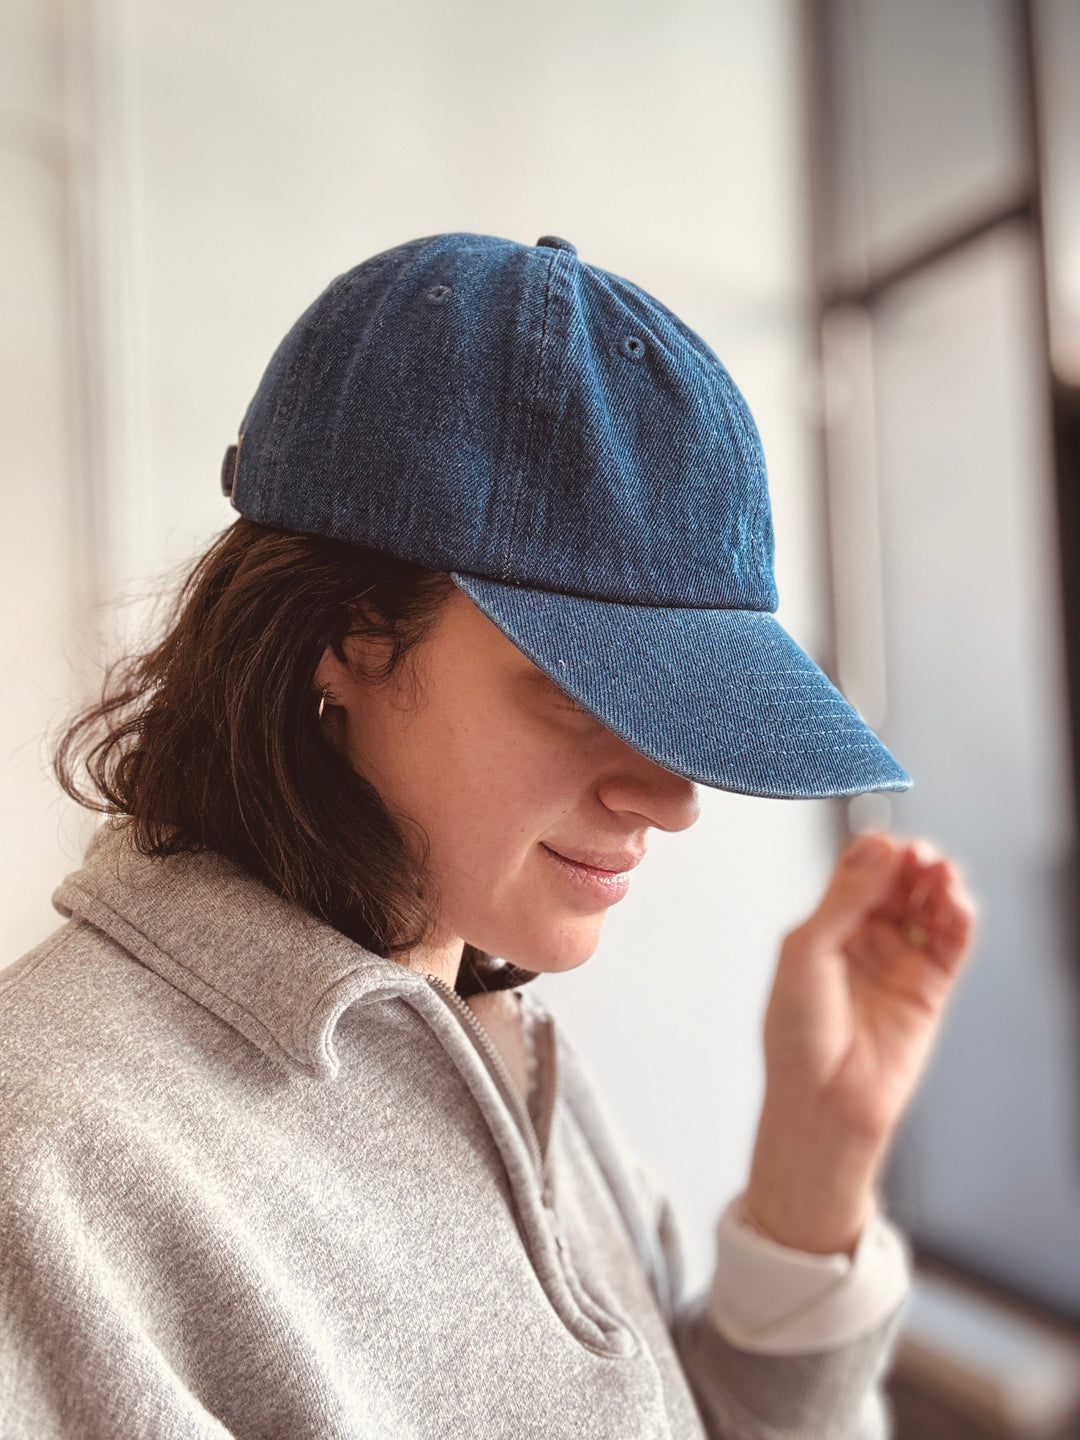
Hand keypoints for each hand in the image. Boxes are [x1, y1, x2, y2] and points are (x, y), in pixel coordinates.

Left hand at [743, 831, 976, 1255]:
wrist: (820, 1100)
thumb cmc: (796, 1035)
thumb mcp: (806, 951)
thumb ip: (845, 899)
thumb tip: (879, 849)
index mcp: (826, 925)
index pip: (859, 872)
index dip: (875, 854)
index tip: (886, 844)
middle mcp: (865, 939)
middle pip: (898, 882)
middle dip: (910, 863)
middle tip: (917, 855)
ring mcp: (900, 961)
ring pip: (928, 906)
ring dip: (937, 883)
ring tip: (938, 873)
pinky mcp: (930, 988)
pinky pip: (951, 943)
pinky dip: (959, 916)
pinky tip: (955, 901)